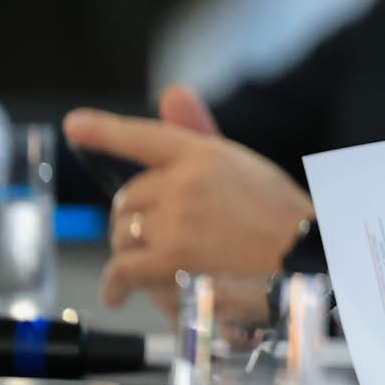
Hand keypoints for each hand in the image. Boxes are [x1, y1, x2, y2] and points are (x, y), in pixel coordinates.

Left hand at [65, 86, 313, 318]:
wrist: (309, 261)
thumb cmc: (282, 218)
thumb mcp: (244, 166)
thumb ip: (201, 132)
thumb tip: (171, 91)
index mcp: (206, 154)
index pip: (145, 136)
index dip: (105, 130)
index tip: (76, 124)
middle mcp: (185, 182)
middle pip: (128, 199)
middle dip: (135, 219)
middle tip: (159, 237)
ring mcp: (176, 221)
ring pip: (123, 235)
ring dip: (131, 252)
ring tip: (156, 265)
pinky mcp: (170, 259)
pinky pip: (122, 269)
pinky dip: (116, 284)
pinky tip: (119, 293)